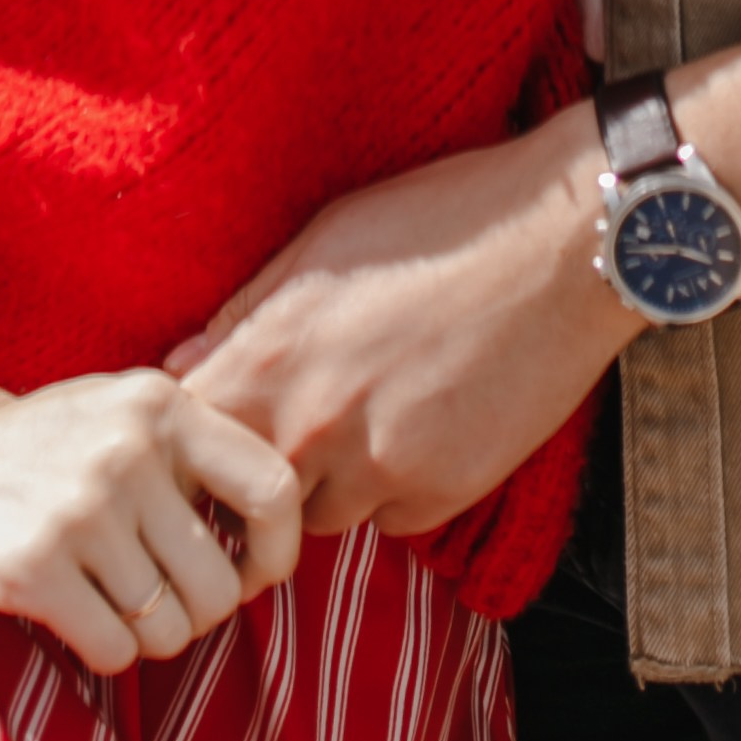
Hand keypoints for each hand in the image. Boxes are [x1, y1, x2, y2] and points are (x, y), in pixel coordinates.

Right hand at [0, 364, 303, 678]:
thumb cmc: (47, 444)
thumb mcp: (127, 415)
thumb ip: (196, 457)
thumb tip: (270, 548)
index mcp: (164, 407)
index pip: (274, 491)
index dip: (274, 553)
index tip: (242, 572)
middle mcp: (131, 451)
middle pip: (221, 589)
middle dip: (194, 614)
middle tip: (155, 597)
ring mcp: (82, 508)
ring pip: (169, 630)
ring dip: (145, 636)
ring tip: (107, 598)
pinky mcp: (36, 566)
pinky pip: (115, 651)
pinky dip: (102, 649)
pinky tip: (71, 609)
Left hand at [170, 107, 633, 537]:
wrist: (560, 247)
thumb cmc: (437, 222)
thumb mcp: (323, 240)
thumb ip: (245, 314)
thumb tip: (181, 365)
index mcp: (271, 354)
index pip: (187, 441)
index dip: (192, 444)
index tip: (212, 435)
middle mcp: (313, 424)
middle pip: (249, 493)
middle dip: (261, 469)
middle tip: (304, 421)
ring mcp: (378, 467)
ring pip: (321, 512)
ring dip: (332, 479)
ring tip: (373, 408)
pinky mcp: (441, 495)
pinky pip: (391, 518)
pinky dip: (396, 486)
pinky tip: (427, 421)